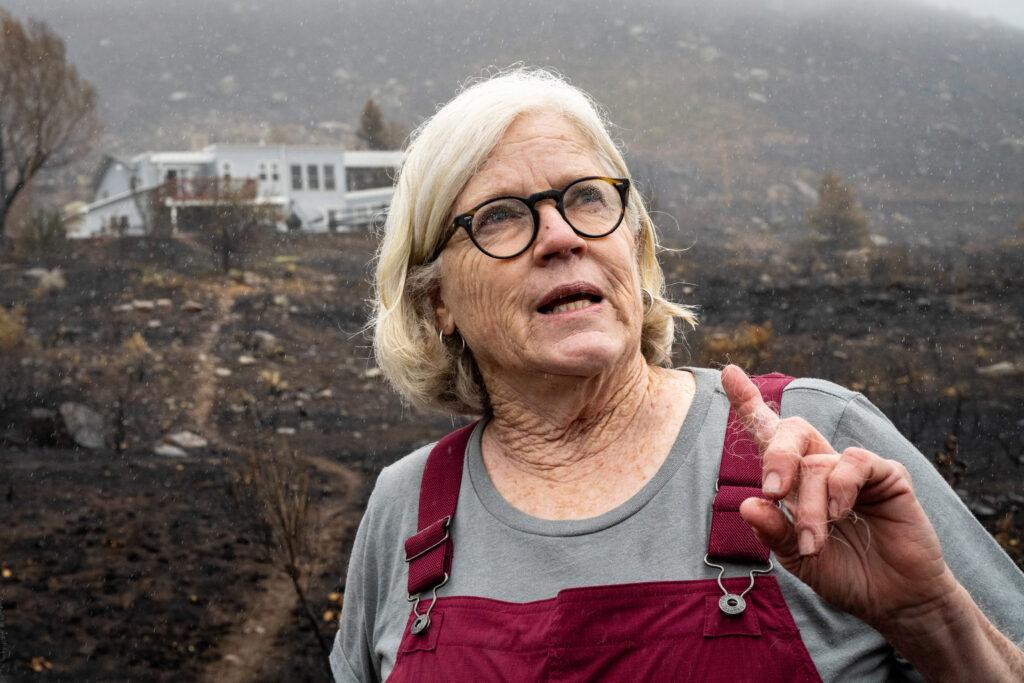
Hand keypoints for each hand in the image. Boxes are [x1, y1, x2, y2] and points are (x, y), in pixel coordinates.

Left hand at [720, 365, 958, 629]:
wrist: (892, 600)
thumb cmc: (843, 573)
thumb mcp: (796, 557)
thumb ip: (772, 531)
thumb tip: (748, 503)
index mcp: (795, 480)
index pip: (768, 432)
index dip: (748, 402)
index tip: (728, 372)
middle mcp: (822, 465)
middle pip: (791, 431)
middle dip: (775, 456)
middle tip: (772, 491)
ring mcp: (854, 468)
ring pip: (819, 463)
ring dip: (810, 506)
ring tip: (813, 540)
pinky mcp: (887, 475)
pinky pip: (856, 462)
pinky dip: (841, 487)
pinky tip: (841, 515)